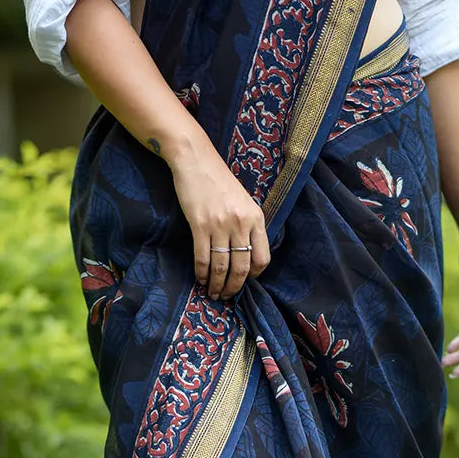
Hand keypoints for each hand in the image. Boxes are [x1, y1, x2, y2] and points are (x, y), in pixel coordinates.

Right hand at [169, 140, 270, 299]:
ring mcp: (220, 224)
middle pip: (241, 268)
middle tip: (226, 297)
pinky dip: (201, 274)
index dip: (253, 275)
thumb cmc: (219, 182)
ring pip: (221, 267)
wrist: (196, 160)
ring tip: (213, 293)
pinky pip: (203, 258)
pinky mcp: (200, 225)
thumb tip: (246, 256)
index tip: (244, 281)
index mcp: (256, 218)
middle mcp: (241, 223)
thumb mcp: (243, 202)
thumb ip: (248, 226)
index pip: (262, 258)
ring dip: (217, 285)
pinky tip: (200, 280)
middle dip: (234, 288)